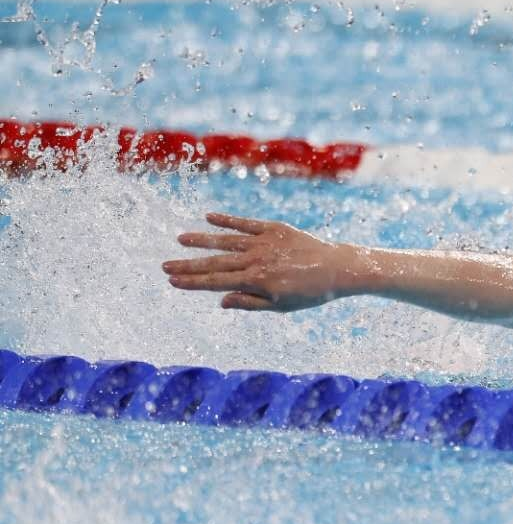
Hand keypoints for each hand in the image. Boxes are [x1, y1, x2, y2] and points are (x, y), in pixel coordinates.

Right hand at [162, 212, 356, 311]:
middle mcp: (256, 260)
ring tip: (181, 240)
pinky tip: (209, 217)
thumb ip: (249, 302)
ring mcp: (264, 242)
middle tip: (164, 265)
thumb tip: (220, 300)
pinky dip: (227, 220)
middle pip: (215, 263)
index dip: (192, 282)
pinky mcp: (275, 228)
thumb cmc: (310, 293)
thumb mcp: (281, 306)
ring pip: (226, 240)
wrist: (338, 269)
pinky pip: (246, 223)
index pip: (216, 282)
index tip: (172, 281)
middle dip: (188, 265)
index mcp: (256, 281)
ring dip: (202, 240)